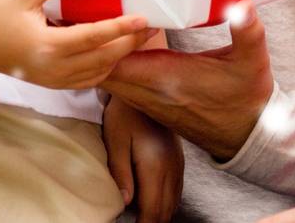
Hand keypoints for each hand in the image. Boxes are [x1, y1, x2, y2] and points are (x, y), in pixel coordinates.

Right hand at [0, 0, 147, 88]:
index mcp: (48, 46)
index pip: (94, 38)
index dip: (122, 29)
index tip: (143, 19)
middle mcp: (53, 68)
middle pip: (103, 59)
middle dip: (129, 43)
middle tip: (150, 28)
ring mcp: (53, 79)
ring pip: (98, 73)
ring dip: (119, 57)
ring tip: (138, 38)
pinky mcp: (51, 83)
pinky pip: (86, 80)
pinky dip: (104, 69)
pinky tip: (113, 54)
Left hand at [102, 1, 272, 160]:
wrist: (247, 135)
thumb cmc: (247, 95)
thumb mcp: (253, 60)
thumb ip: (248, 31)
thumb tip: (244, 5)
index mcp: (168, 78)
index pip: (118, 62)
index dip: (101, 40)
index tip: (91, 12)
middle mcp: (150, 91)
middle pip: (101, 70)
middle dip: (87, 43)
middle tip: (77, 11)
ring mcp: (147, 100)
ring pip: (106, 79)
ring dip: (95, 55)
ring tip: (86, 22)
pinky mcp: (150, 103)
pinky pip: (118, 84)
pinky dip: (107, 66)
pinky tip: (108, 46)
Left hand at [104, 94, 182, 222]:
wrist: (149, 85)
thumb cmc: (126, 113)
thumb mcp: (116, 141)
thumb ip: (121, 172)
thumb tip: (125, 203)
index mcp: (156, 165)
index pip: (154, 209)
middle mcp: (171, 167)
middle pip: (166, 210)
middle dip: (153, 222)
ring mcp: (177, 163)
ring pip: (174, 202)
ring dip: (160, 214)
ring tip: (143, 219)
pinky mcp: (178, 159)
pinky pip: (176, 190)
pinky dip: (166, 203)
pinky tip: (154, 203)